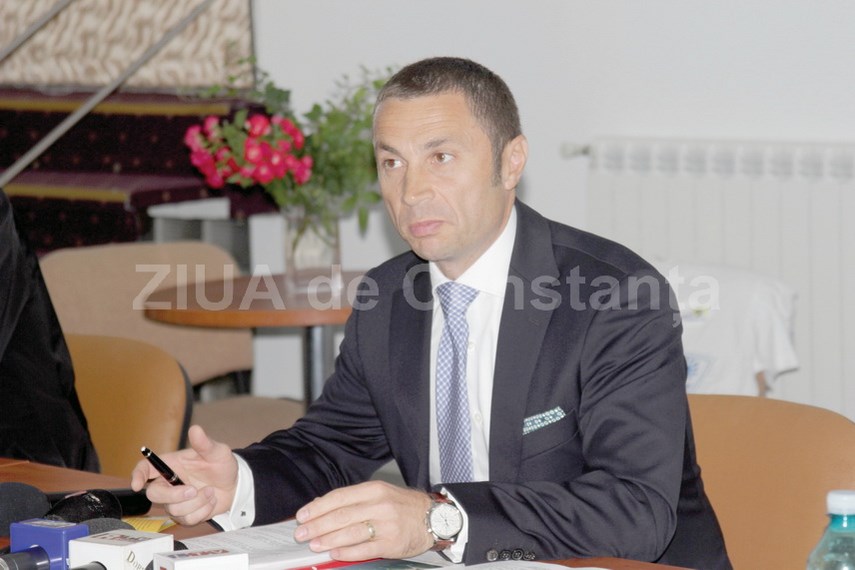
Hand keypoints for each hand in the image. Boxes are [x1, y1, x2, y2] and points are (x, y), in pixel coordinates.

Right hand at [130, 424, 237, 525]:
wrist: (235, 485)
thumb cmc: (222, 466)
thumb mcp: (217, 452)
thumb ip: (205, 444)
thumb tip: (195, 429)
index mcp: (172, 464)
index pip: (146, 468)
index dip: (137, 475)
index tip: (137, 484)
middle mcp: (169, 483)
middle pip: (154, 494)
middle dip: (174, 495)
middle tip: (193, 490)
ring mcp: (175, 501)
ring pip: (174, 509)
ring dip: (197, 502)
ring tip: (211, 491)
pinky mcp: (185, 515)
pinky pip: (187, 520)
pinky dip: (203, 511)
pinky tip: (211, 501)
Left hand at [294, 481, 433, 560]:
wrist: (434, 518)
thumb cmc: (403, 506)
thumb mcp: (380, 494)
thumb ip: (353, 500)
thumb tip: (321, 507)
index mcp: (374, 489)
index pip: (339, 497)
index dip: (318, 507)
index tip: (302, 515)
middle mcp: (380, 505)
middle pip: (341, 516)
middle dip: (317, 525)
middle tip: (301, 533)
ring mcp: (386, 525)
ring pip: (350, 533)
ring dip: (328, 540)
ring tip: (313, 544)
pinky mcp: (392, 543)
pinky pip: (363, 549)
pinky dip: (346, 552)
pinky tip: (334, 553)